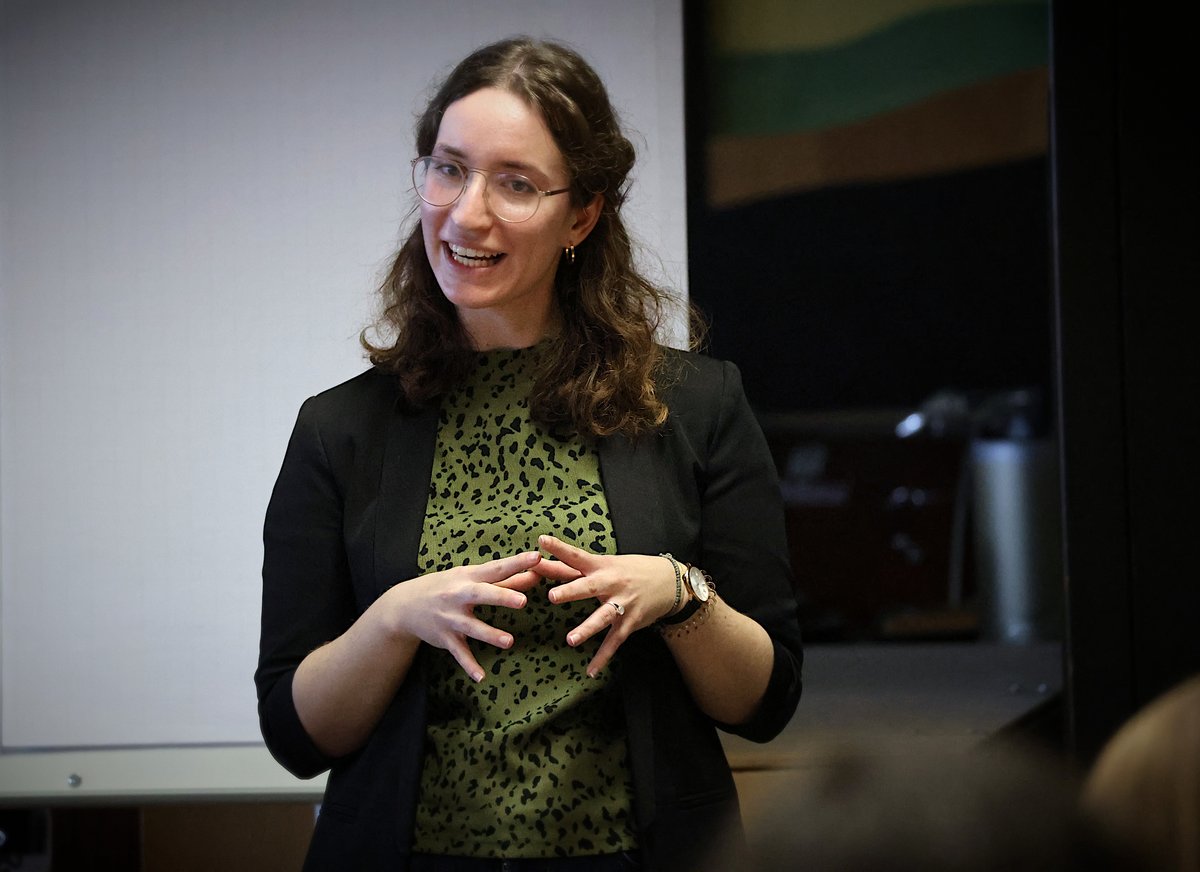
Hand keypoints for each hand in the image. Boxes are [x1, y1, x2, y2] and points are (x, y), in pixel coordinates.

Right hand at [384, 551, 542, 682]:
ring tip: (509, 641)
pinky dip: (469, 665)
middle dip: (502, 597)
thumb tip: (537, 573)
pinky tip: (481, 677)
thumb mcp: (471, 578)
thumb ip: (506, 579)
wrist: (405, 605)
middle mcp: (458, 596)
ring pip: (472, 627)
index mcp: (469, 577)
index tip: (537, 557)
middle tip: (523, 601)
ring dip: (490, 634)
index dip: (517, 563)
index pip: (496, 568)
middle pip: (481, 594)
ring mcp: (450, 618)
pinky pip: (459, 653)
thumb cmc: (447, 587)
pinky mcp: (445, 638)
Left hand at [535, 534, 677, 676]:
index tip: (542, 541)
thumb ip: (572, 568)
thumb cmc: (630, 569)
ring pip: (603, 617)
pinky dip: (602, 657)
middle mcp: (611, 583)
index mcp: (602, 565)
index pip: (577, 555)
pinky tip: (590, 670)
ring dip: (587, 628)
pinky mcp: (629, 622)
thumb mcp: (605, 563)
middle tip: (552, 596)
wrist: (669, 580)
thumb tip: (539, 564)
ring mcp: (622, 604)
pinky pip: (614, 641)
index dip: (560, 548)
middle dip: (571, 591)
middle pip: (589, 587)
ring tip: (570, 639)